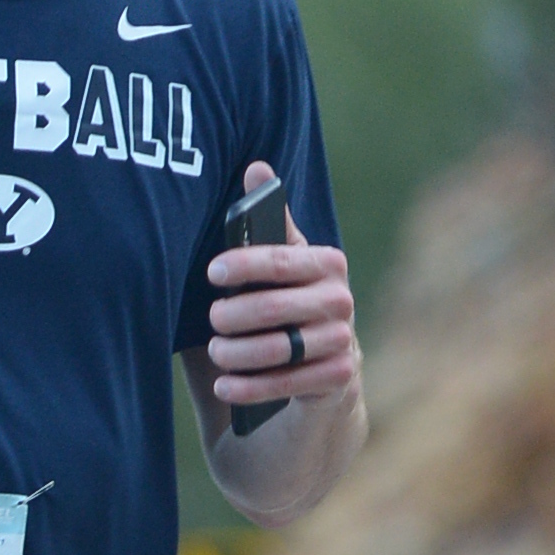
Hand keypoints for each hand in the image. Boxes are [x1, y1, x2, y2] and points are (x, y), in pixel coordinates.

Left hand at [205, 163, 359, 416]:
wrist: (315, 373)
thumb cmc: (281, 310)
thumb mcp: (273, 270)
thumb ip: (264, 228)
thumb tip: (255, 167)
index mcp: (326, 263)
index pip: (281, 259)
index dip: (245, 264)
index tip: (213, 271)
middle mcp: (340, 300)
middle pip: (274, 307)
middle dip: (233, 315)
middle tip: (212, 320)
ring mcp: (342, 341)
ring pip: (279, 347)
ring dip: (237, 352)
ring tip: (216, 352)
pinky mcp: (338, 379)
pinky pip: (288, 383)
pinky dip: (251, 386)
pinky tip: (224, 386)